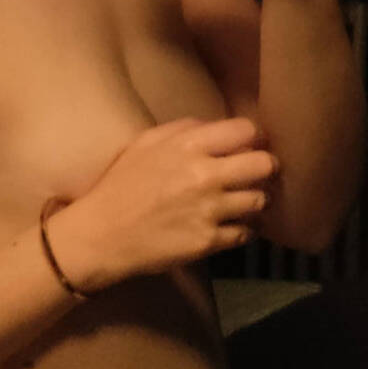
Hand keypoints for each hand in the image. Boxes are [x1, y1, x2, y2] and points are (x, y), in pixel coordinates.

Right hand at [46, 117, 277, 292]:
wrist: (101, 235)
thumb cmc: (121, 186)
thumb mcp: (145, 144)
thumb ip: (183, 130)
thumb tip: (216, 128)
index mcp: (189, 145)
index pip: (246, 131)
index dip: (252, 139)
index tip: (249, 147)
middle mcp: (205, 175)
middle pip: (264, 165)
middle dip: (265, 168)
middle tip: (257, 175)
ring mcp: (210, 210)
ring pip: (259, 201)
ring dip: (254, 201)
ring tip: (242, 202)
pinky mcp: (209, 240)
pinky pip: (245, 233)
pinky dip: (241, 230)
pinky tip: (228, 226)